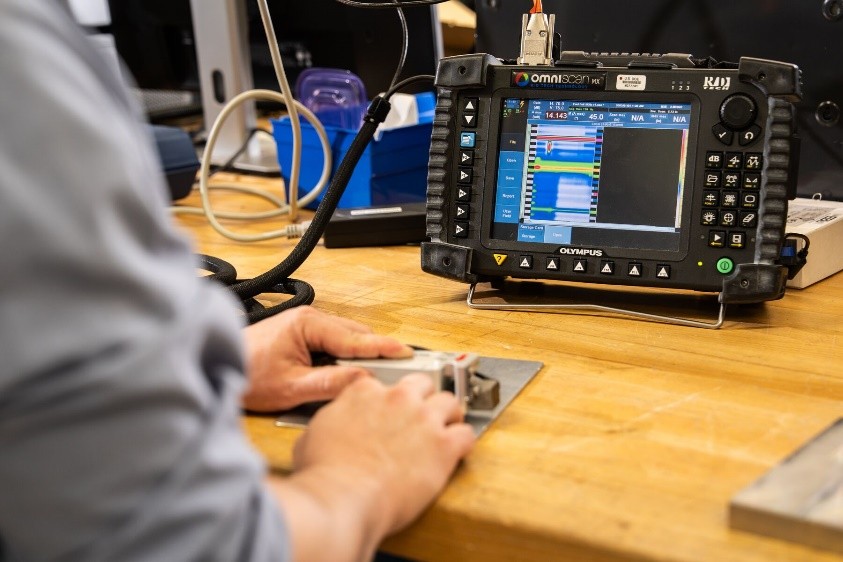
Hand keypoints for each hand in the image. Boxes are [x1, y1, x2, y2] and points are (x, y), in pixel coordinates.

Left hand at [241, 306, 411, 411]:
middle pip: (355, 337)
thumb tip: (362, 381)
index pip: (355, 339)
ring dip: (355, 359)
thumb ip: (329, 384)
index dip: (383, 348)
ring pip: (346, 340)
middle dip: (372, 356)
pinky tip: (341, 377)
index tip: (406, 353)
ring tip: (365, 382)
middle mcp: (310, 319)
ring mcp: (306, 325)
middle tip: (389, 377)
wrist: (217, 366)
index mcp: (308, 324)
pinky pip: (333, 344)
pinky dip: (341, 359)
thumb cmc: (247, 374)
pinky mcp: (303, 335)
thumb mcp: (291, 388)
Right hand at [272, 373, 475, 560]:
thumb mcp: (312, 435)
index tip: (390, 409)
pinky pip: (467, 434)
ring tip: (445, 429)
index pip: (385, 383)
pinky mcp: (444, 445)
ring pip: (450, 401)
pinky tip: (458, 451)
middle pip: (422, 384)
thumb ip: (331, 420)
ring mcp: (423, 419)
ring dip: (448, 415)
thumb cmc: (324, 473)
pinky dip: (464, 442)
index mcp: (364, 392)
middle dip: (423, 398)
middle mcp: (397, 398)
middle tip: (421, 416)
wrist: (343, 498)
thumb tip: (332, 426)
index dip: (388, 398)